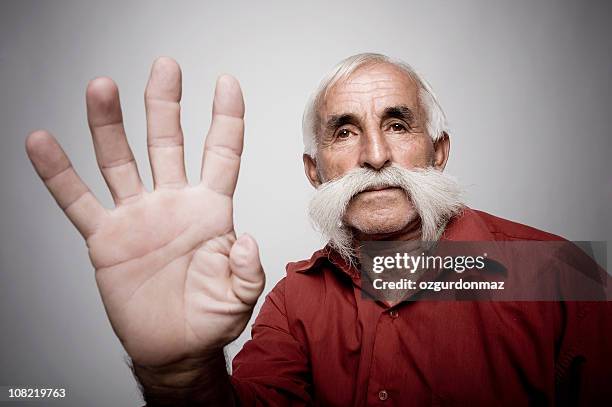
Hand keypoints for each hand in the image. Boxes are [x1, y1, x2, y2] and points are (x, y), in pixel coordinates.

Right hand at [25, 57, 264, 367]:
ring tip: (101, 87)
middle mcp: (172, 203)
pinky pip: (78, 201)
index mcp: (210, 210)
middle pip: (167, 143)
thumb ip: (247, 269)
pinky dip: (59, 175)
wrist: (174, 347)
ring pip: (120, 161)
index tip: (226, 82)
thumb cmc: (210, 318)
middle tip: (164, 66)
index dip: (225, 118)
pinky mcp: (105, 239)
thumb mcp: (240, 296)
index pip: (221, 153)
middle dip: (165, 104)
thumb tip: (244, 241)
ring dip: (109, 125)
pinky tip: (42, 143)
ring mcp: (137, 217)